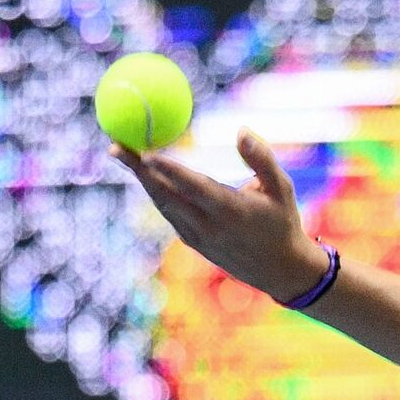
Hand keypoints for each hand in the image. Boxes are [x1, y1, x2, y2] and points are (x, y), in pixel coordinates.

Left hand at [109, 130, 331, 303]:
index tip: (145, 151)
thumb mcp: (282, 188)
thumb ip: (261, 159)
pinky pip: (170, 213)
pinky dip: (156, 193)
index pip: (190, 186)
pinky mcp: (193, 243)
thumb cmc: (283, 222)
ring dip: (142, 180)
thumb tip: (241, 130)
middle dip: (137, 170)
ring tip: (123, 154)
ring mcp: (197, 237)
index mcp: (229, 210)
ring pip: (163, 205)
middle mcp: (207, 226)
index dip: (166, 169)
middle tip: (116, 145)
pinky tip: (147, 175)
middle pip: (164, 195)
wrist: (280, 270)